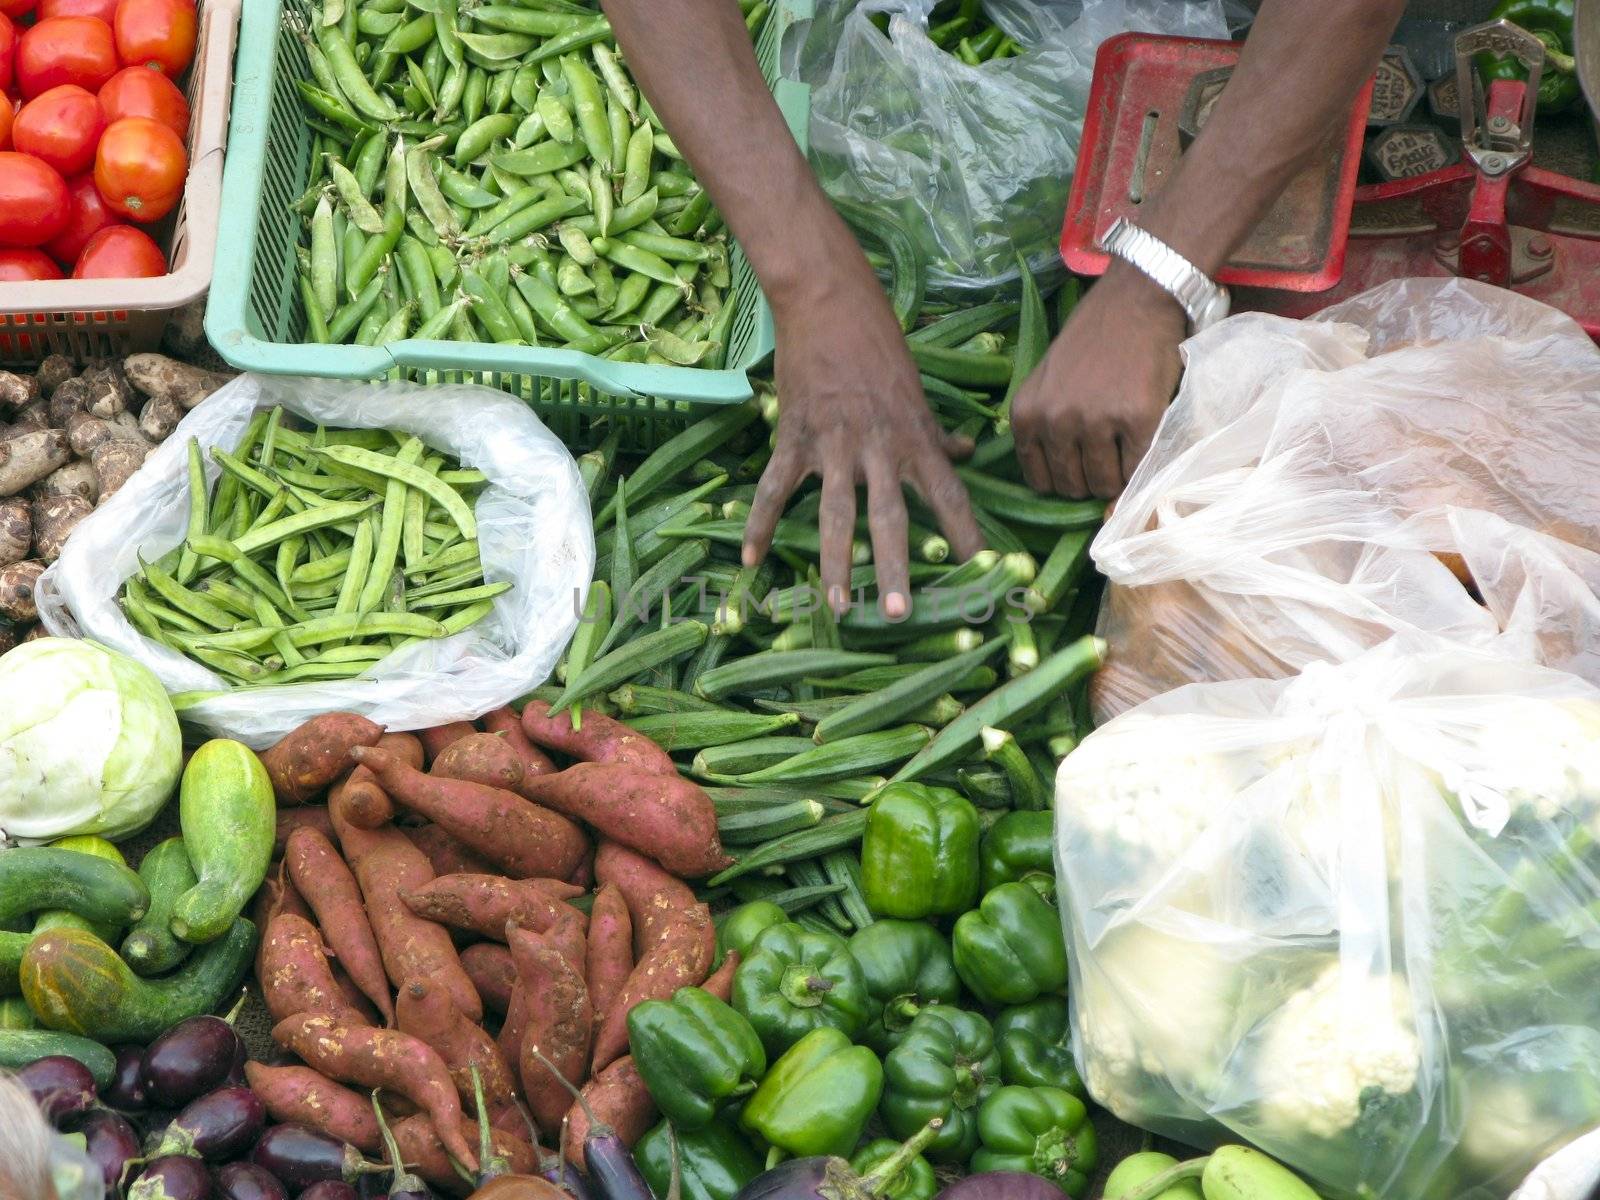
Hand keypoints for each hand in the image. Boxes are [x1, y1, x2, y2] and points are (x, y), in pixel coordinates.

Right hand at [743, 266, 983, 616]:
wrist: (827, 304)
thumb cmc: (879, 346)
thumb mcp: (917, 391)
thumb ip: (938, 434)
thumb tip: (970, 452)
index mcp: (915, 437)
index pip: (949, 494)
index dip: (967, 534)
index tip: (983, 573)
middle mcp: (878, 447)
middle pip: (889, 517)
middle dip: (894, 566)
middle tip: (899, 612)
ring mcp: (833, 445)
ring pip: (834, 514)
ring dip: (835, 562)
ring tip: (838, 604)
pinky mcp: (794, 438)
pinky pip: (775, 489)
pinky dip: (759, 524)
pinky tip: (751, 560)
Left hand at [1011, 267, 1186, 498]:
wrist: (1137, 299)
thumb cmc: (1092, 338)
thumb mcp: (1047, 381)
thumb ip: (1045, 424)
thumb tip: (1057, 478)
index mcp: (1026, 414)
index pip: (1040, 480)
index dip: (1064, 481)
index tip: (1082, 469)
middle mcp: (1055, 421)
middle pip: (1073, 487)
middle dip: (1092, 481)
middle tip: (1109, 457)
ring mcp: (1097, 421)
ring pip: (1105, 483)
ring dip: (1119, 477)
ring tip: (1126, 448)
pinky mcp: (1138, 418)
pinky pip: (1138, 467)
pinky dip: (1145, 465)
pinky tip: (1145, 441)